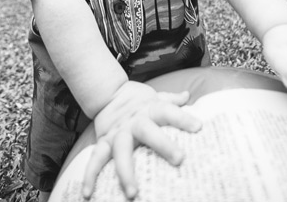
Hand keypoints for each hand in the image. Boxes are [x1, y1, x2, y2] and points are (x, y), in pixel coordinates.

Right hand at [82, 81, 201, 199]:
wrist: (109, 94)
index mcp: (151, 109)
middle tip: (179, 159)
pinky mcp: (103, 142)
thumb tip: (188, 95)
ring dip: (126, 172)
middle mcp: (134, 122)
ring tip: (132, 193)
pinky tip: (88, 194)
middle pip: (148, 131)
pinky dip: (90, 176)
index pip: (170, 112)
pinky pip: (95, 160)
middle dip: (163, 145)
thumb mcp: (157, 97)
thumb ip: (173, 99)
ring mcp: (117, 133)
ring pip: (121, 151)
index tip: (199, 127)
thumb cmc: (140, 101)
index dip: (184, 118)